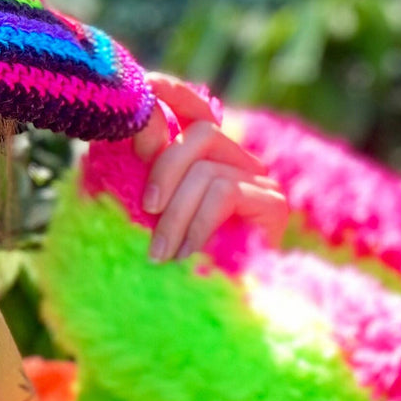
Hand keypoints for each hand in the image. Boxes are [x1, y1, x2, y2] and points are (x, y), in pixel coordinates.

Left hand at [132, 73, 288, 261]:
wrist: (210, 314)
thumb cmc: (170, 261)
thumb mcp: (148, 212)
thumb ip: (141, 174)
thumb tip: (126, 134)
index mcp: (207, 157)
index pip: (196, 108)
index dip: (173, 92)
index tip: (146, 85)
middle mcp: (239, 160)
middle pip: (203, 133)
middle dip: (165, 168)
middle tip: (145, 209)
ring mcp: (260, 180)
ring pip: (208, 167)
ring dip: (176, 212)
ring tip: (162, 252)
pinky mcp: (273, 203)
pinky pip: (224, 191)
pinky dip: (198, 222)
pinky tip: (188, 253)